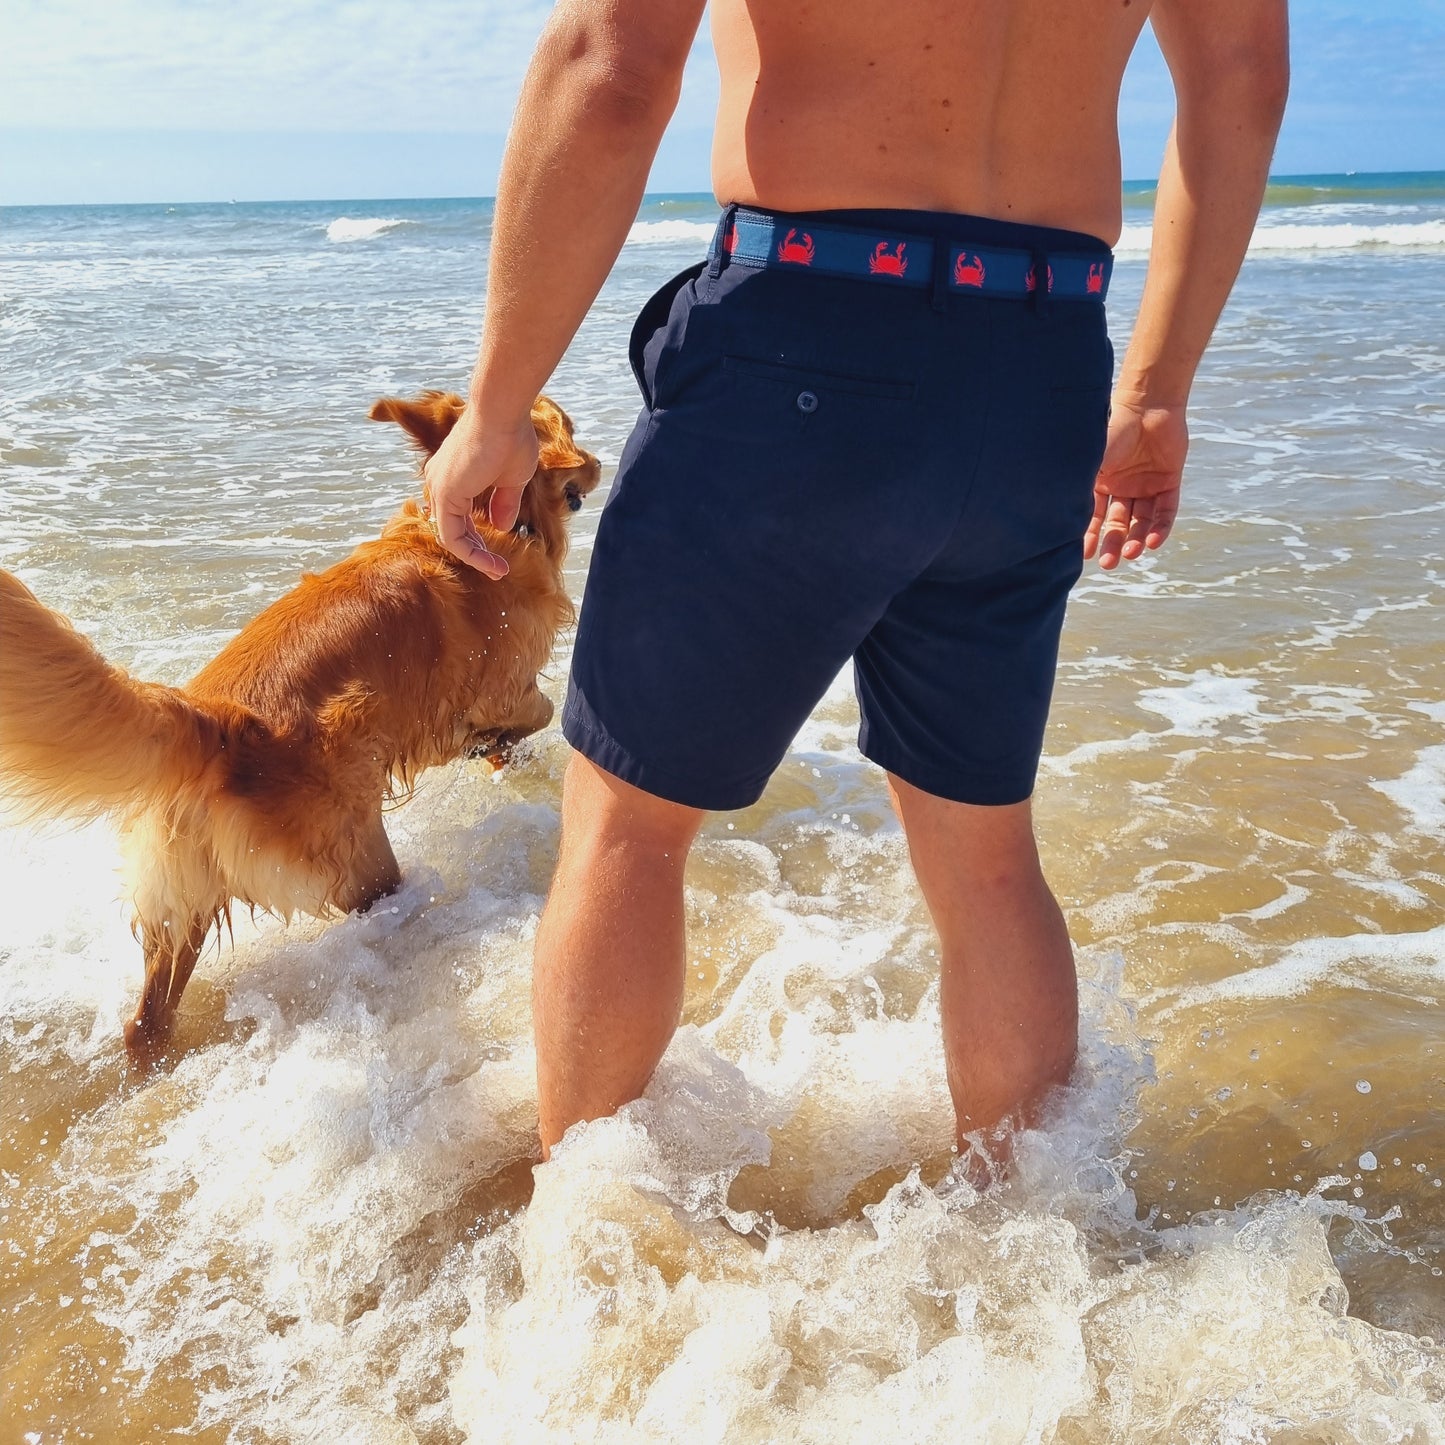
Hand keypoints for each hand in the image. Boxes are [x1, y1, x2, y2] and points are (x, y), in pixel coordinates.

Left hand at [422, 410, 538, 577]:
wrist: (503, 414)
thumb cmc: (511, 437)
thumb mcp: (512, 478)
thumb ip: (504, 503)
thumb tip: (502, 526)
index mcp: (452, 476)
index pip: (459, 517)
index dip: (479, 540)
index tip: (501, 555)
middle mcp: (439, 481)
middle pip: (453, 529)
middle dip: (477, 552)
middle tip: (499, 569)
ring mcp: (438, 487)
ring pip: (451, 536)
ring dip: (476, 557)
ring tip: (498, 571)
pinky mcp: (444, 493)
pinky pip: (453, 536)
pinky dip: (471, 553)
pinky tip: (491, 562)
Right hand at [1084, 398, 1188, 569]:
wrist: (1147, 405)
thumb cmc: (1113, 429)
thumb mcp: (1090, 460)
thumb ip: (1076, 484)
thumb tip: (1050, 512)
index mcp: (1100, 482)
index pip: (1093, 516)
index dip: (1089, 535)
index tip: (1084, 555)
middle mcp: (1122, 488)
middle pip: (1118, 523)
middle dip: (1113, 543)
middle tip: (1109, 562)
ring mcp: (1147, 485)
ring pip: (1142, 520)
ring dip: (1137, 539)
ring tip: (1132, 554)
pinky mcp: (1169, 481)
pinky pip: (1165, 511)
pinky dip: (1160, 528)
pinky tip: (1152, 543)